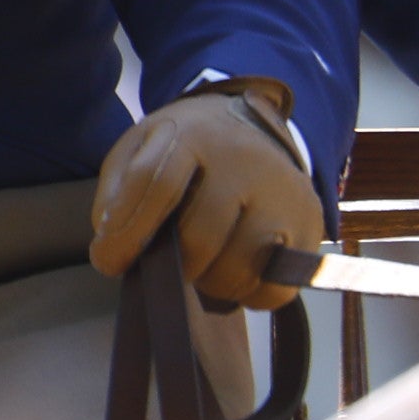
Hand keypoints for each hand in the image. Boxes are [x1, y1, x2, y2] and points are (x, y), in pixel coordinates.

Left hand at [89, 83, 323, 309]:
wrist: (251, 125)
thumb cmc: (187, 148)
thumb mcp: (140, 149)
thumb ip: (117, 194)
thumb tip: (112, 250)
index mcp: (193, 135)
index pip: (155, 185)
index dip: (126, 233)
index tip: (108, 262)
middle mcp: (244, 160)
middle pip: (200, 237)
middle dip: (173, 265)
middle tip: (168, 264)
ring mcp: (283, 193)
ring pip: (238, 268)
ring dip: (210, 281)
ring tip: (203, 264)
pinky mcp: (310, 225)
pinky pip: (275, 287)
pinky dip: (248, 294)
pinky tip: (236, 272)